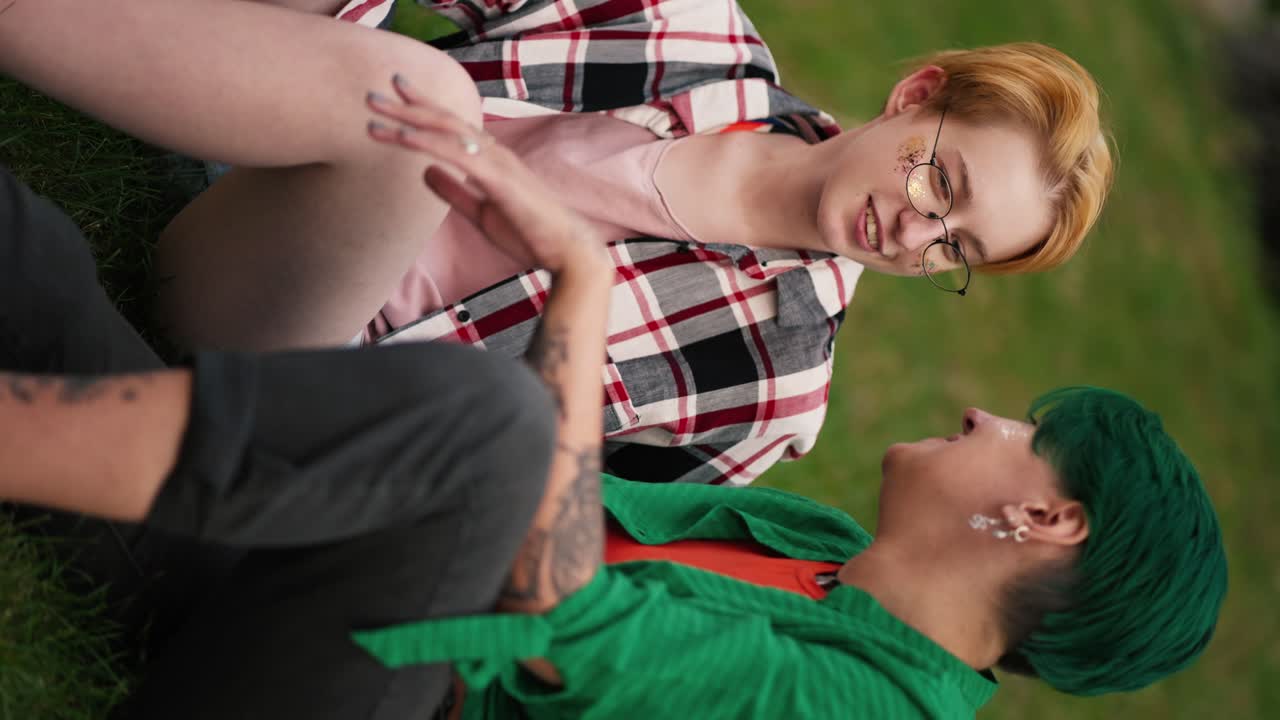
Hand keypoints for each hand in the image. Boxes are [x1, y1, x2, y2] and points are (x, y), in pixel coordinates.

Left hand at [365, 74, 607, 274]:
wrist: (567, 251)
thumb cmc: (530, 235)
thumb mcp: (480, 213)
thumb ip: (453, 191)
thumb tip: (424, 172)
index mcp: (491, 159)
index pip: (451, 127)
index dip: (422, 110)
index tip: (394, 97)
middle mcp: (494, 152)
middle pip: (445, 119)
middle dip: (408, 105)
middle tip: (372, 94)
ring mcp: (497, 162)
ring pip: (446, 130)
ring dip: (408, 118)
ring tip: (375, 109)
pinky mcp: (498, 178)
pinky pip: (456, 153)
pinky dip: (427, 142)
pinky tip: (403, 136)